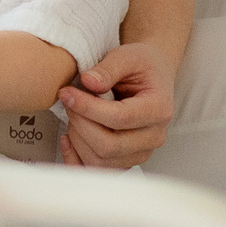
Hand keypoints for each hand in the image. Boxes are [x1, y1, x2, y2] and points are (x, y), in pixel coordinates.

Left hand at [56, 40, 176, 168]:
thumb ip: (108, 68)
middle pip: (109, 146)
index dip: (88, 108)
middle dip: (80, 124)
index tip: (67, 93)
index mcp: (158, 109)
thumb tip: (88, 82)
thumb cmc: (141, 66)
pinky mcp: (126, 160)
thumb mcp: (128, 56)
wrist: (151, 77)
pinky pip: (97, 170)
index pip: (120, 118)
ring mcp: (140, 153)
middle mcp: (154, 136)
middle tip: (68, 101)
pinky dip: (77, 158)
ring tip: (73, 115)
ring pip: (101, 161)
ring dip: (77, 139)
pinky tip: (69, 138)